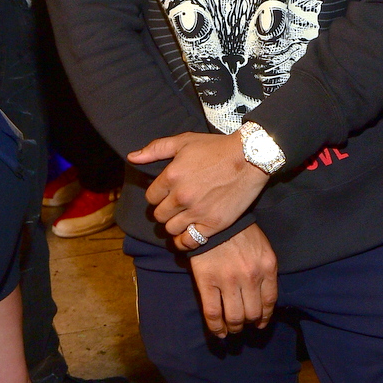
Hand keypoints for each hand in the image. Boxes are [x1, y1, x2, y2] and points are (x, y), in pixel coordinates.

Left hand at [128, 130, 268, 248]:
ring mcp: (197, 212)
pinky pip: (190, 241)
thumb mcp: (184, 141)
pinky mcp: (213, 224)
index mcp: (171, 176)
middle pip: (159, 216)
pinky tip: (189, 234)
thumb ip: (155, 149)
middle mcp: (181, 197)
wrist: (250, 158)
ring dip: (174, 226)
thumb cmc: (216, 148)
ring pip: (172, 230)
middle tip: (175, 208)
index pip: (151, 198)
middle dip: (165, 212)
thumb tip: (132, 157)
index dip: (158, 196)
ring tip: (183, 219)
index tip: (167, 195)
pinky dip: (186, 240)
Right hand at [190, 224, 277, 337]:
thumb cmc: (240, 232)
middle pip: (252, 313)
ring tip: (231, 329)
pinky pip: (213, 312)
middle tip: (243, 326)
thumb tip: (263, 299)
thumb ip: (266, 271)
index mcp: (267, 267)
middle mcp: (251, 277)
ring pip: (235, 317)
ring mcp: (229, 281)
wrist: (214, 219)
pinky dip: (216, 327)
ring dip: (234, 328)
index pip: (270, 302)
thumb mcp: (263, 248)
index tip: (260, 323)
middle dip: (248, 324)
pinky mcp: (208, 282)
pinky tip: (219, 333)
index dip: (265, 317)